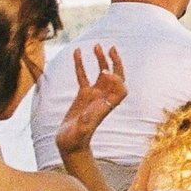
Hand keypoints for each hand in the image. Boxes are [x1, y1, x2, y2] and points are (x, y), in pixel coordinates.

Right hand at [53, 45, 127, 159]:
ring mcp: (94, 95)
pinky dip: (81, 64)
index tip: (102, 74)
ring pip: (100, 73)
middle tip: (111, 48)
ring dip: (100, 60)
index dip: (116, 79)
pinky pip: (83, 76)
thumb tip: (100, 100)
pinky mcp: (83, 95)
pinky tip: (77, 52)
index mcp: (108, 106)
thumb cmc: (76, 139)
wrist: (69, 144)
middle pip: (115, 77)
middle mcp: (104, 98)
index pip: (121, 88)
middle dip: (115, 62)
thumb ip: (91, 116)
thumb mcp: (83, 129)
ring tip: (96, 46)